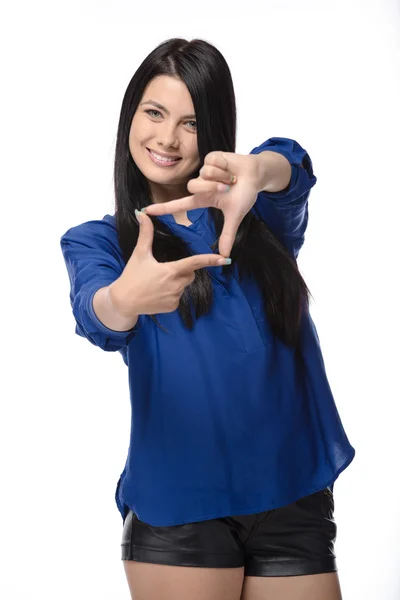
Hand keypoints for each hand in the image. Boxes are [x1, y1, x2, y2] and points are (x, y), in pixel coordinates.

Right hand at [111, 211, 229, 317]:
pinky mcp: (172, 308)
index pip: (194, 263)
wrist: (123, 301)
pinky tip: (158, 293)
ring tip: (157, 283)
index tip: (224, 259)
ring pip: (184, 286)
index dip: (209, 260)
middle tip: (164, 270)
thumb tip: (141, 213)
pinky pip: (178, 297)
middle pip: (190, 274)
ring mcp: (175, 298)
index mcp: (170, 271)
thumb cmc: (131, 276)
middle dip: (183, 271)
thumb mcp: (139, 254)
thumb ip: (145, 234)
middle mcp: (175, 285)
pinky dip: (171, 294)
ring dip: (176, 283)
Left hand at [143, 152, 259, 256]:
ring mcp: (204, 171)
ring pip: (203, 175)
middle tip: (227, 188)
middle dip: (212, 187)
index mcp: (203, 199)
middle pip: (194, 187)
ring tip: (231, 178)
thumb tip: (225, 255)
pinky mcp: (210, 158)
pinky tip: (230, 168)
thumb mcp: (235, 216)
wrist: (256, 175)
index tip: (145, 211)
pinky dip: (224, 167)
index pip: (179, 205)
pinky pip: (211, 163)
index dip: (163, 208)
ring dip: (220, 177)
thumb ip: (227, 235)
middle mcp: (201, 185)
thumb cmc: (244, 194)